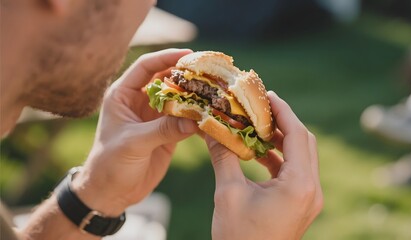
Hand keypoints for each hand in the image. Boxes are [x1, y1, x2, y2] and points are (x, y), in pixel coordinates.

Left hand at [72, 49, 197, 215]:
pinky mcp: (167, 133)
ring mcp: (155, 117)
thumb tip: (195, 120)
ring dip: (196, 96)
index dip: (166, 57)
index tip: (189, 54)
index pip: (146, 67)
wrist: (111, 193)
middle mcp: (140, 102)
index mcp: (123, 95)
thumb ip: (163, 129)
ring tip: (217, 90)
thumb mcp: (133, 143)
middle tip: (210, 70)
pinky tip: (213, 115)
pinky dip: (199, 117)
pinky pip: (185, 120)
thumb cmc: (110, 164)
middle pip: (166, 80)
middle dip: (187, 75)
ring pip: (179, 99)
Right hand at [206, 91, 322, 239]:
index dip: (283, 111)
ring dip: (282, 139)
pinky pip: (295, 172)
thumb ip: (223, 156)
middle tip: (261, 107)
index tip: (266, 95)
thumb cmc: (238, 237)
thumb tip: (209, 128)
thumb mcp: (228, 193)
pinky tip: (259, 151)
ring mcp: (309, 199)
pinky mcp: (301, 204)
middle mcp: (312, 190)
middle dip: (283, 122)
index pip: (298, 135)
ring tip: (258, 125)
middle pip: (305, 142)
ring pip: (302, 156)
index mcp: (299, 185)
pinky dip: (279, 158)